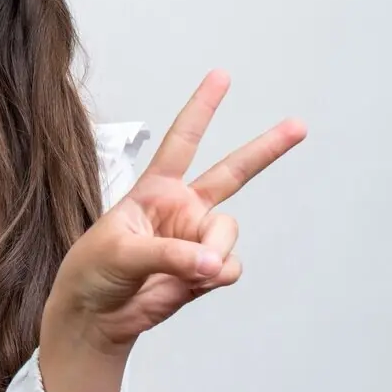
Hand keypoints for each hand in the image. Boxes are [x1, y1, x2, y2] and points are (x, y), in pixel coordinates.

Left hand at [49, 70, 306, 350]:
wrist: (96, 316)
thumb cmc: (92, 272)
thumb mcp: (120, 253)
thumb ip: (170, 254)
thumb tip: (214, 263)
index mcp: (154, 190)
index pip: (181, 142)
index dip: (202, 108)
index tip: (221, 76)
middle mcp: (182, 208)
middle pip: (233, 172)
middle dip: (267, 149)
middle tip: (299, 126)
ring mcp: (198, 238)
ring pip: (229, 233)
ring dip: (212, 251)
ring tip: (182, 269)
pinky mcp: (208, 270)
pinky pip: (230, 267)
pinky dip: (214, 276)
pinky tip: (189, 284)